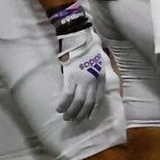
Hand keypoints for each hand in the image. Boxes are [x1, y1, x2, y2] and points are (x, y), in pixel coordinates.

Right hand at [48, 2, 108, 122]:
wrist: (80, 37)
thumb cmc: (87, 47)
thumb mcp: (97, 61)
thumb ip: (95, 72)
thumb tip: (89, 81)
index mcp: (100, 77)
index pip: (98, 98)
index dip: (93, 109)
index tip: (88, 117)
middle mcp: (93, 81)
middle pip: (88, 102)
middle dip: (82, 114)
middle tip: (75, 121)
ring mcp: (82, 80)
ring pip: (78, 101)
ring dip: (72, 112)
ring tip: (67, 118)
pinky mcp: (71, 77)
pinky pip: (67, 95)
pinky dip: (64, 104)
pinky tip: (59, 109)